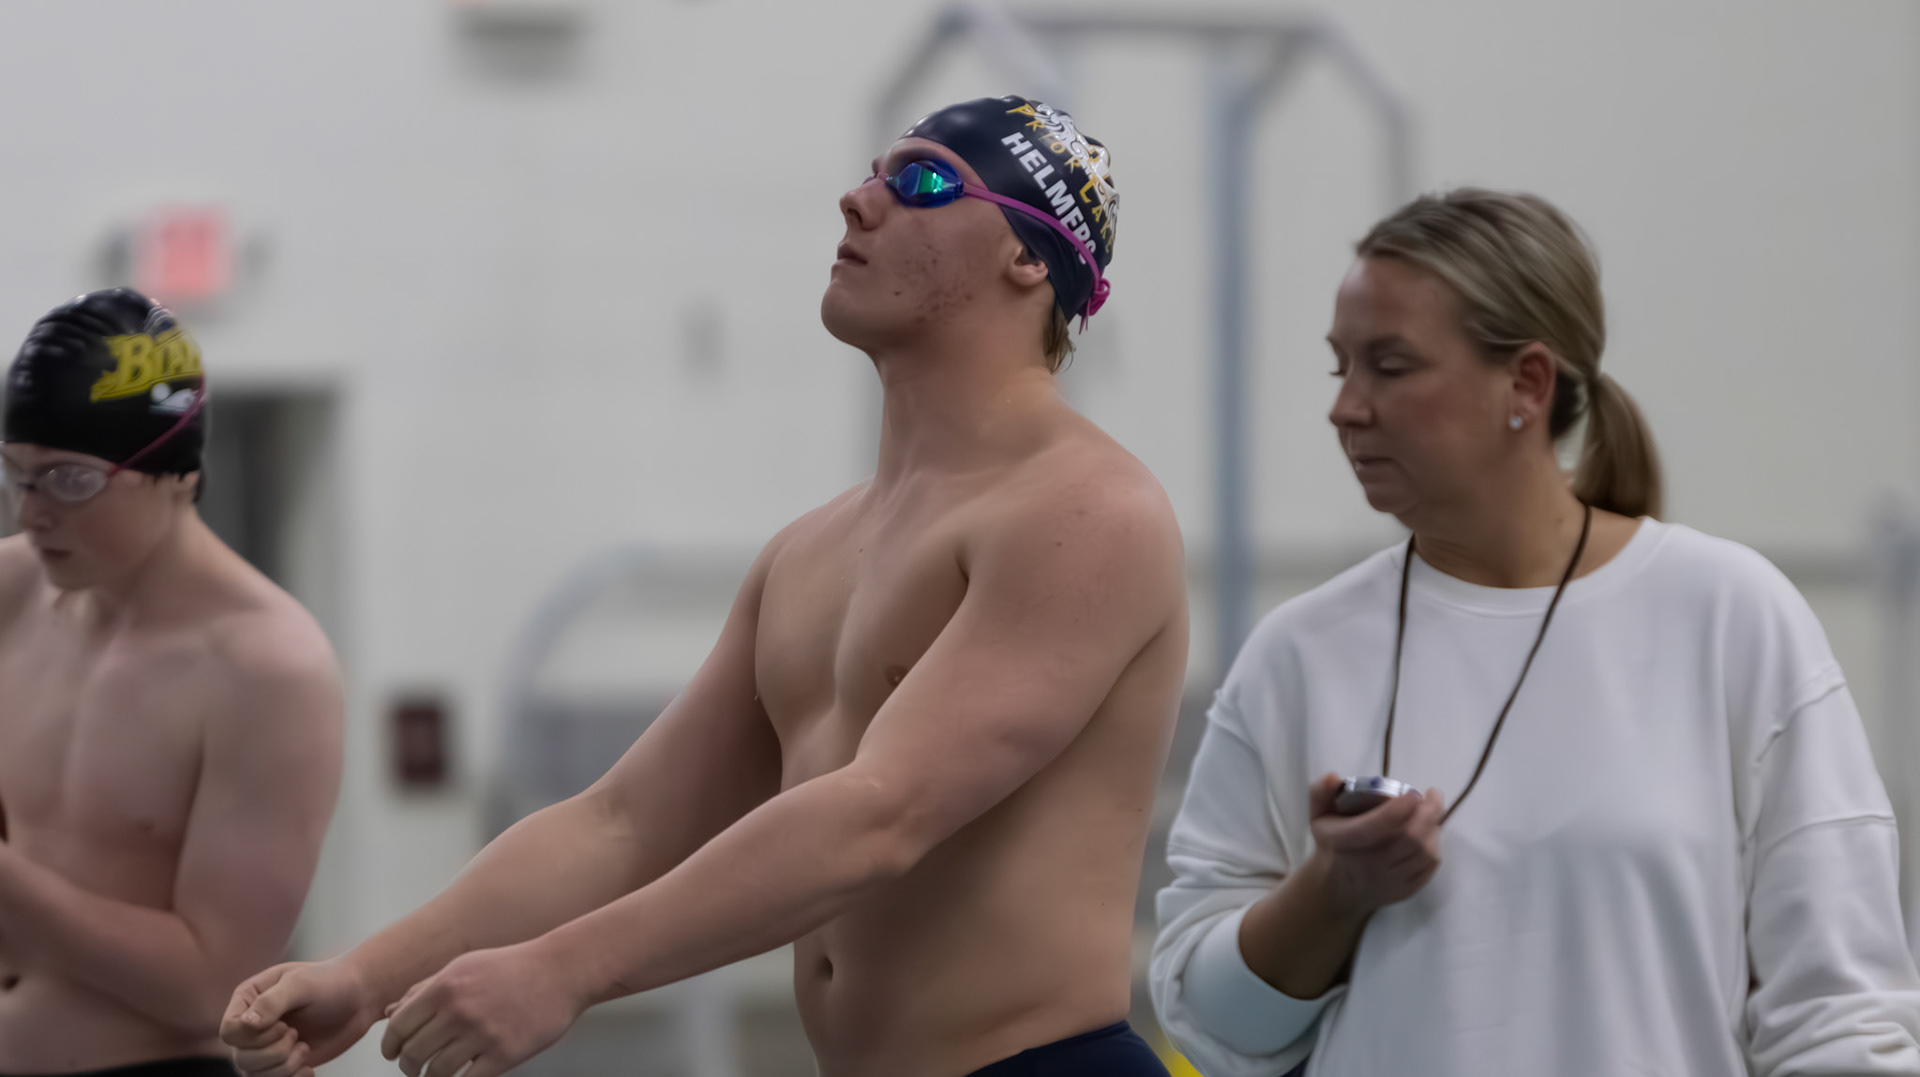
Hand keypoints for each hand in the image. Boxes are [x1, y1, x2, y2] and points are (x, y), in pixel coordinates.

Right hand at [222, 958, 379, 1076]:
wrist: (360, 998)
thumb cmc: (331, 983)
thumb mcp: (302, 984)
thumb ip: (272, 1002)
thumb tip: (245, 1024)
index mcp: (248, 998)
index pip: (229, 1031)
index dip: (254, 1036)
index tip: (284, 1024)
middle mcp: (250, 1024)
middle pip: (240, 1057)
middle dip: (274, 1051)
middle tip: (296, 1033)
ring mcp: (264, 1045)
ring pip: (253, 1074)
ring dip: (283, 1066)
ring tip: (304, 1047)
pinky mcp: (280, 1062)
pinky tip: (308, 1067)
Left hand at [381, 940, 586, 1076]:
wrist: (561, 970)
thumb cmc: (512, 967)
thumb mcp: (464, 967)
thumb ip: (425, 989)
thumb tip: (391, 1012)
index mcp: (444, 987)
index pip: (399, 1027)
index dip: (389, 1046)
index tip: (392, 1054)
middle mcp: (459, 1010)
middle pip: (414, 1054)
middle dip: (409, 1067)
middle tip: (413, 1070)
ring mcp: (482, 1034)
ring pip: (437, 1072)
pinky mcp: (504, 1054)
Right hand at [1306, 772, 1443, 913]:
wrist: (1338, 887)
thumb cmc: (1333, 844)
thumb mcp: (1318, 816)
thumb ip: (1321, 792)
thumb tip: (1334, 777)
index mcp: (1346, 843)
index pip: (1376, 827)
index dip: (1399, 808)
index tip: (1412, 793)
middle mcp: (1369, 866)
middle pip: (1410, 840)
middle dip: (1428, 814)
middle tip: (1433, 795)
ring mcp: (1389, 881)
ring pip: (1424, 853)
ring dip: (1433, 828)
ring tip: (1432, 811)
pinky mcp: (1405, 890)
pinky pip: (1429, 867)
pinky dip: (1434, 845)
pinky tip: (1430, 832)